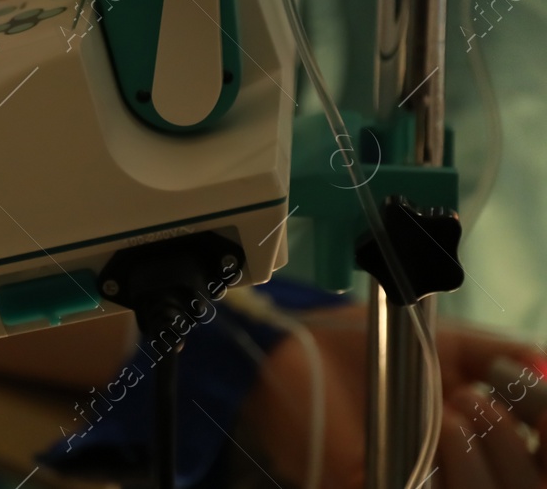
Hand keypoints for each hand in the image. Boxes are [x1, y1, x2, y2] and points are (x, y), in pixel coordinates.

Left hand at [245, 303, 546, 487]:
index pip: (543, 463)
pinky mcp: (384, 488)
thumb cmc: (363, 348)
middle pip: (529, 488)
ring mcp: (422, 483)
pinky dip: (451, 470)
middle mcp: (462, 472)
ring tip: (453, 408)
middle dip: (517, 446)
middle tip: (480, 398)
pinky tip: (439, 429)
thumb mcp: (442, 344)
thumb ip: (498, 355)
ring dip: (487, 456)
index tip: (544, 406)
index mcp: (486, 439)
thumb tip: (542, 365)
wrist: (296, 353)